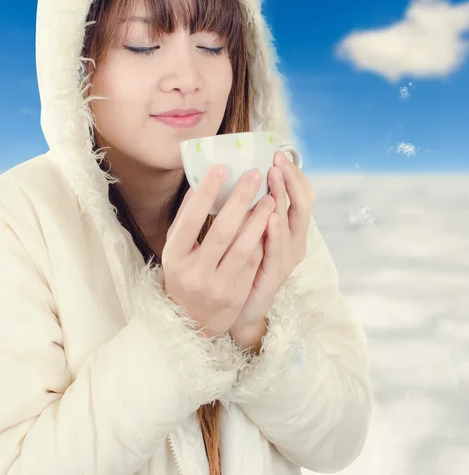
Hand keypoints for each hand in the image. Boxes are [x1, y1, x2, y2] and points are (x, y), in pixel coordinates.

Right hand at [161, 165, 275, 338]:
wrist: (191, 321)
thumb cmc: (185, 273)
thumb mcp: (177, 249)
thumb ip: (187, 219)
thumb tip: (201, 180)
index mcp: (174, 256)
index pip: (190, 220)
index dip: (205, 194)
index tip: (222, 168)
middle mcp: (195, 272)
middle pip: (222, 232)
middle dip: (240, 200)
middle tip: (255, 174)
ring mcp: (217, 285)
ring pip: (243, 247)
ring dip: (259, 219)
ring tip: (270, 196)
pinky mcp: (237, 294)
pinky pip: (254, 262)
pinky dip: (263, 239)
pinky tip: (273, 220)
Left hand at [229, 151, 316, 341]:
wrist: (242, 308)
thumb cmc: (246, 264)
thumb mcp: (253, 231)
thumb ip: (254, 207)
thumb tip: (243, 174)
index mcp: (292, 228)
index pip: (303, 194)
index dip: (295, 174)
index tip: (280, 154)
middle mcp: (296, 240)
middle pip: (303, 203)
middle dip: (290, 178)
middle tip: (277, 159)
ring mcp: (288, 258)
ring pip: (291, 222)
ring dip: (283, 196)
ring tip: (274, 176)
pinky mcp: (276, 274)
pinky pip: (277, 250)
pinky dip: (275, 232)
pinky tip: (270, 217)